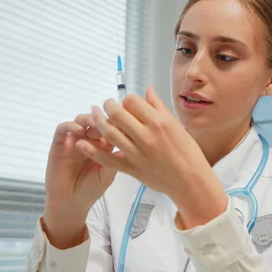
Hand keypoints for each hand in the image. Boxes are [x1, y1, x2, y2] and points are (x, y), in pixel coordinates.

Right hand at [42, 114, 116, 248]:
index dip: (117, 124)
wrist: (70, 203)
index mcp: (103, 145)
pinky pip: (62, 129)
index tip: (124, 121)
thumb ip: (115, 160)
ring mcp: (74, 140)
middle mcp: (89, 140)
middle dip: (103, 118)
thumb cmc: (91, 190)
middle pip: (96, 120)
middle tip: (108, 121)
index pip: (111, 128)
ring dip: (88, 118)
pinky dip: (69, 125)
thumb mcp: (107, 175)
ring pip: (80, 120)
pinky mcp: (59, 144)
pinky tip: (78, 130)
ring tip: (95, 123)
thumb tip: (131, 144)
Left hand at [76, 87, 227, 227]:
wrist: (190, 180)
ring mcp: (137, 153)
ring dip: (97, 121)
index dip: (126, 100)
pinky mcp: (132, 168)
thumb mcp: (176, 126)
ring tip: (92, 115)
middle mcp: (146, 136)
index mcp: (159, 122)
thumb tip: (147, 90)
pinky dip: (92, 150)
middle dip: (107, 106)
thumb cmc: (187, 152)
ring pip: (109, 133)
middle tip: (105, 105)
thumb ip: (159, 107)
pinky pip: (108, 158)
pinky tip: (81, 143)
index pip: (132, 102)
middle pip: (117, 114)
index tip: (125, 104)